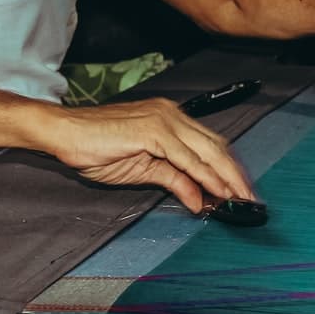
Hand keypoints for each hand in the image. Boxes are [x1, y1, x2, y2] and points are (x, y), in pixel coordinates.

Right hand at [41, 98, 255, 212]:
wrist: (65, 132)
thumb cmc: (96, 145)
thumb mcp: (143, 168)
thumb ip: (174, 179)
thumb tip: (199, 199)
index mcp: (171, 117)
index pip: (210, 143)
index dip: (228, 167)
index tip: (241, 189)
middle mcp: (172, 114)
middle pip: (216, 146)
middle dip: (235, 174)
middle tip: (249, 198)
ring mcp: (164, 120)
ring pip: (207, 151)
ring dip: (226, 178)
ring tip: (239, 199)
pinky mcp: (153, 131)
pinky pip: (186, 159)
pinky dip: (203, 178)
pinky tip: (213, 193)